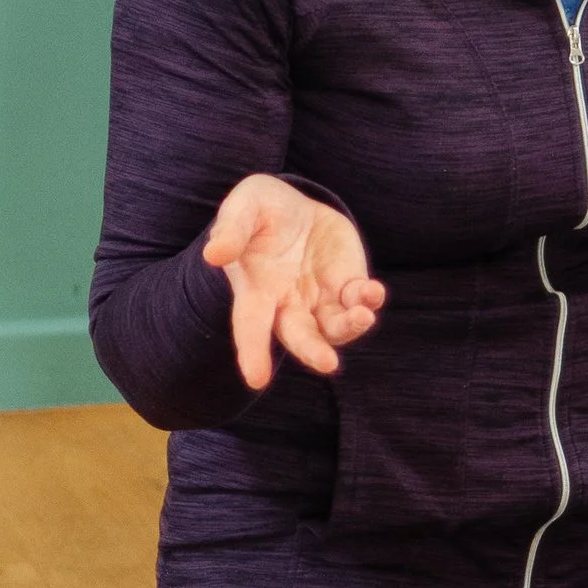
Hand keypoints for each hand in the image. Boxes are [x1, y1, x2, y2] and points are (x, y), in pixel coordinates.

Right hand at [204, 173, 386, 389]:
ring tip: (362, 315)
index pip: (251, 325)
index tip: (257, 380)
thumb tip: (213, 254)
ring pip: (335, 328)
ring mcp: (320, 299)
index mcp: (255, 290)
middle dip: (312, 351)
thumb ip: (231, 230)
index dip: (253, 352)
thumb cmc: (260, 211)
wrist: (294, 208)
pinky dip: (368, 300)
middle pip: (300, 336)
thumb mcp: (244, 207)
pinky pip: (359, 301)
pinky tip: (373, 292)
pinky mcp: (348, 285)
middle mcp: (288, 304)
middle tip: (327, 363)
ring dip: (349, 327)